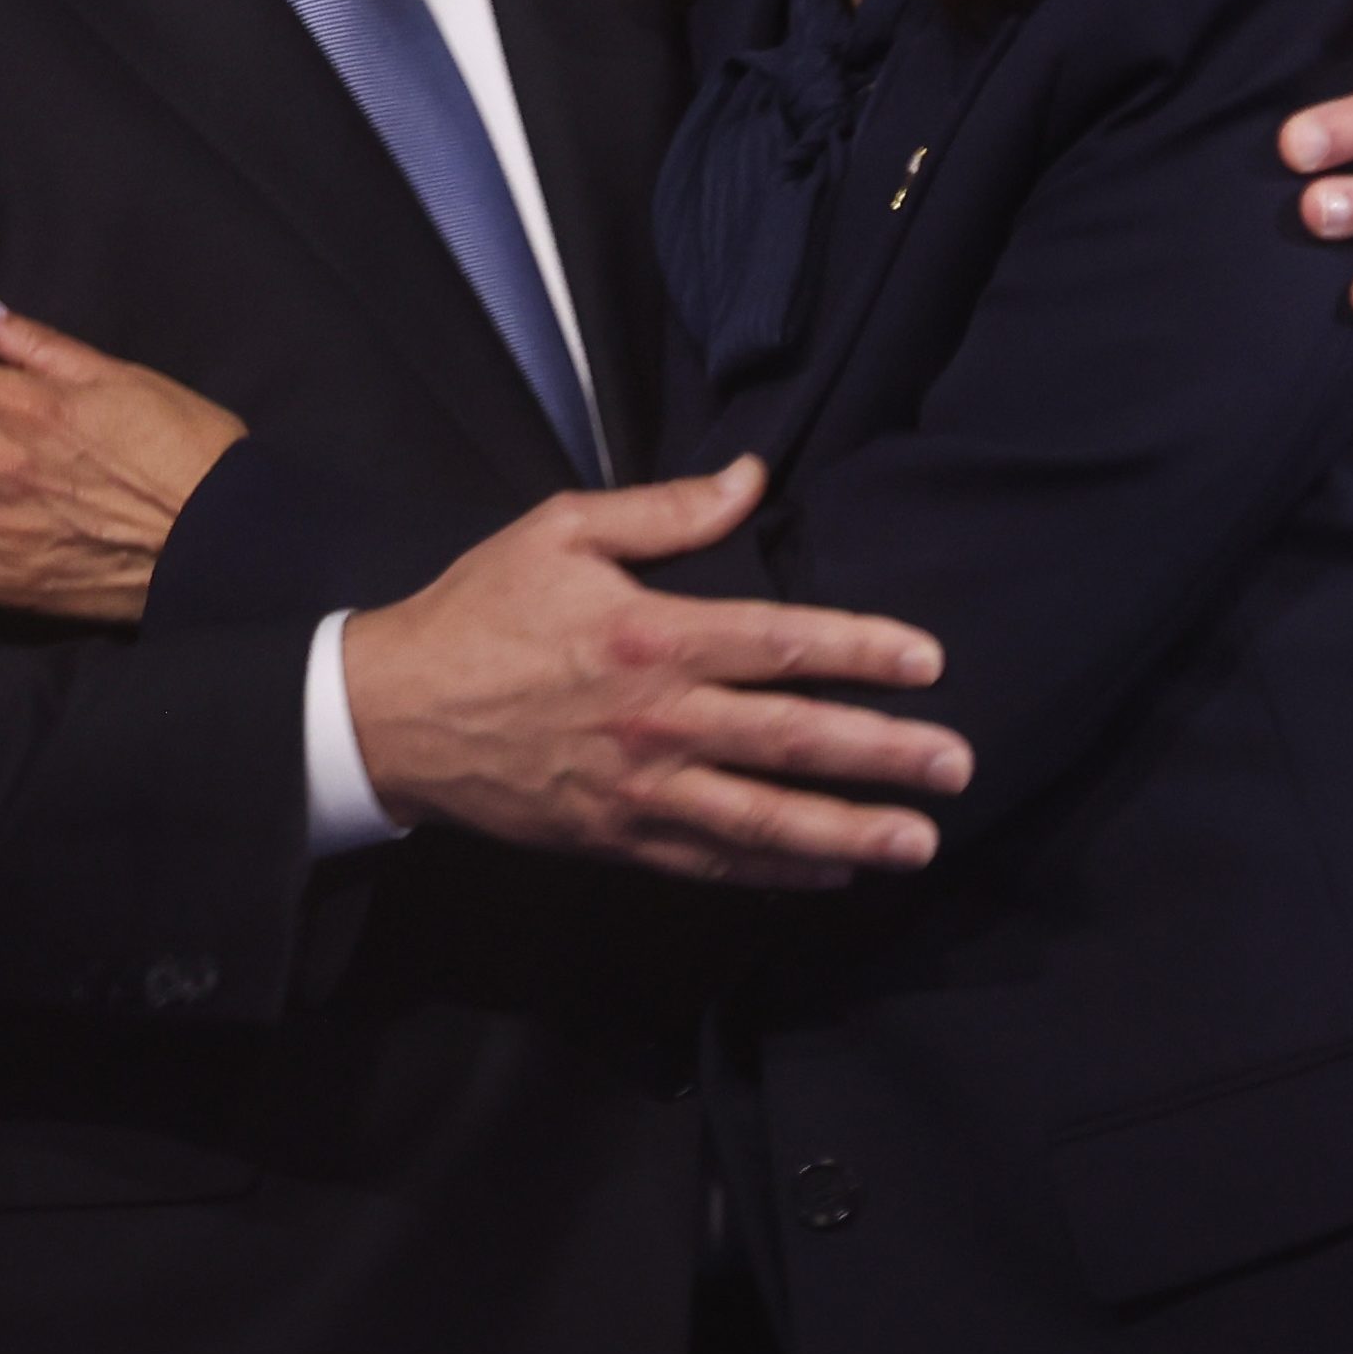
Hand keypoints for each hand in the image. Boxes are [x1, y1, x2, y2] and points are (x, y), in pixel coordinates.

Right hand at [342, 456, 973, 891]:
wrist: (393, 714)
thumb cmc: (479, 610)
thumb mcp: (562, 530)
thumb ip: (665, 510)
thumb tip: (751, 478)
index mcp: (652, 637)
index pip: (784, 643)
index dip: (865, 652)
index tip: (929, 662)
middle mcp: (659, 722)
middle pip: (794, 742)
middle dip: (885, 755)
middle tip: (959, 764)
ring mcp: (641, 792)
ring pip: (765, 820)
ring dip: (852, 833)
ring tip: (921, 841)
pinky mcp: (617, 839)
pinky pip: (713, 865)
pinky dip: (777, 873)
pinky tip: (829, 875)